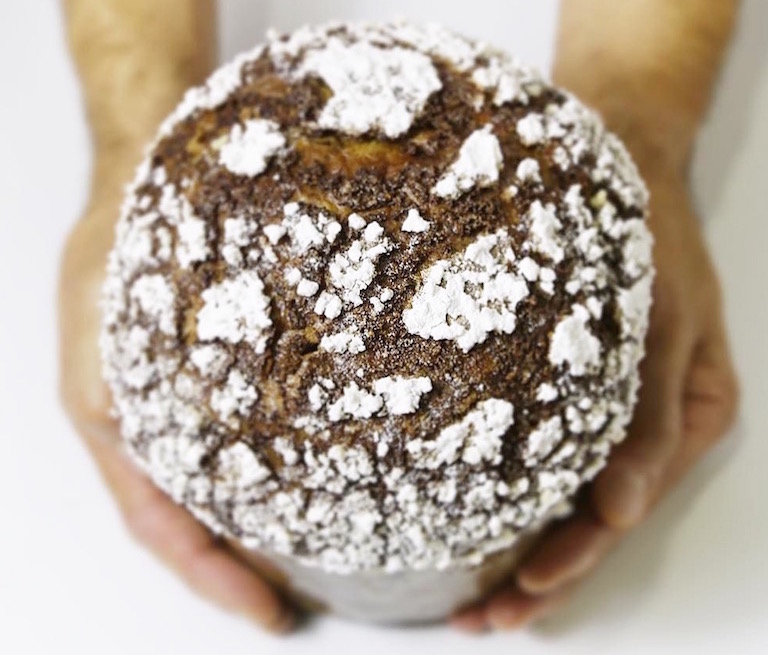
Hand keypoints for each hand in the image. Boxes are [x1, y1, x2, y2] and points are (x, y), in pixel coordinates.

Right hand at [58, 152, 294, 633]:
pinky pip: (256, 433)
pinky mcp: (229, 375)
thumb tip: (152, 454)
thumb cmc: (119, 248)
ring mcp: (194, 403)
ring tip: (322, 552)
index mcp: (119, 426)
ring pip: (230, 481)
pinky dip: (284, 464)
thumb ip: (121, 392)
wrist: (155, 175)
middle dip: (245, 565)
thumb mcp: (104, 323)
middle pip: (201, 519)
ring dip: (266, 522)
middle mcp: (160, 425)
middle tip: (301, 597)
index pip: (163, 528)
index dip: (213, 578)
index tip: (268, 614)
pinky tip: (324, 469)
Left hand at [452, 152, 739, 631]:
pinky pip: (548, 456)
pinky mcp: (575, 387)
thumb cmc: (642, 232)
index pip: (621, 510)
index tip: (519, 595)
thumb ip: (647, 414)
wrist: (614, 156)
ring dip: (522, 550)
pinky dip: (515, 496)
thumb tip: (621, 508)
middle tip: (480, 622)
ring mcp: (609, 409)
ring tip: (472, 602)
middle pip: (590, 521)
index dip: (572, 560)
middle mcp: (643, 423)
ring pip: (565, 499)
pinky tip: (475, 520)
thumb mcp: (664, 315)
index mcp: (680, 415)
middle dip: (538, 576)